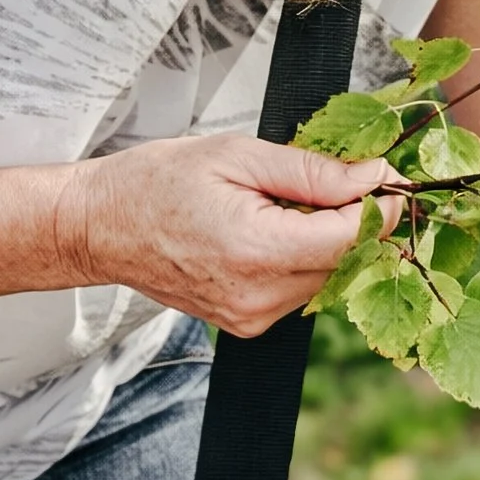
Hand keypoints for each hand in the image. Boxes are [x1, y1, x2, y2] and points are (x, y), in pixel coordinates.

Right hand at [60, 136, 401, 335]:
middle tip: (333, 179)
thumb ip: (314, 172)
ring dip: (326, 239)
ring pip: (327, 276)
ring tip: (284, 204)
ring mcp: (251, 317)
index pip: (353, 236)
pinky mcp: (246, 324)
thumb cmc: (156, 183)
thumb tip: (374, 179)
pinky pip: (300, 289)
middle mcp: (257, 297)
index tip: (381, 174)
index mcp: (256, 252)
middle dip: (353, 218)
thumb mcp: (239, 156)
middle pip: (346, 259)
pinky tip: (272, 230)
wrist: (98, 227)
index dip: (378, 203)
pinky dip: (301, 258)